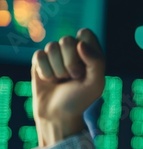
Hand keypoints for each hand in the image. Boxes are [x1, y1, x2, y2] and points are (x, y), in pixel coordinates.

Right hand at [31, 28, 104, 145]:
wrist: (59, 114)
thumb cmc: (80, 99)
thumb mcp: (95, 83)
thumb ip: (96, 62)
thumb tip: (80, 43)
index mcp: (89, 52)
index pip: (85, 33)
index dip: (84, 48)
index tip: (86, 66)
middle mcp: (72, 50)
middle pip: (67, 40)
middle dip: (70, 62)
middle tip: (74, 77)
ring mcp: (55, 54)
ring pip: (51, 47)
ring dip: (58, 70)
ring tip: (62, 80)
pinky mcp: (40, 60)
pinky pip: (39, 56)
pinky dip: (45, 72)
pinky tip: (50, 80)